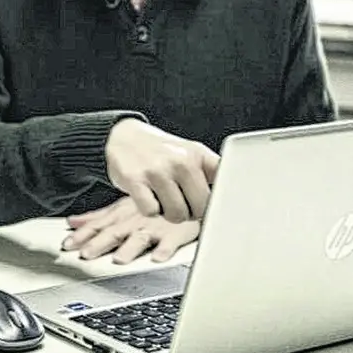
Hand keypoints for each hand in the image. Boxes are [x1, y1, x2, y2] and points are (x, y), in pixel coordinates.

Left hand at [63, 197, 200, 263]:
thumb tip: (72, 222)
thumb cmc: (153, 202)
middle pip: (115, 233)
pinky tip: (159, 258)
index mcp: (122, 214)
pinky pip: (172, 241)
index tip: (67, 245)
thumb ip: (98, 217)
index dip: (83, 235)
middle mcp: (136, 220)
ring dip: (130, 248)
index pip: (99, 225)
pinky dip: (165, 249)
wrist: (185, 191)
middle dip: (100, 244)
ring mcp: (156, 226)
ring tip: (119, 260)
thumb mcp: (123, 206)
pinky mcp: (177, 232)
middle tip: (86, 255)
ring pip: (141, 237)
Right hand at [104, 118, 219, 222]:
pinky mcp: (135, 180)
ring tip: (164, 200)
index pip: (224, 183)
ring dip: (170, 214)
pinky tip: (148, 197)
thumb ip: (210, 172)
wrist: (123, 137)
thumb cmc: (161, 152)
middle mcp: (180, 161)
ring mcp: (157, 170)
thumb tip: (229, 202)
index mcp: (198, 155)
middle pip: (200, 208)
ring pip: (177, 215)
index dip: (224, 201)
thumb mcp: (190, 153)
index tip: (220, 209)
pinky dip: (150, 210)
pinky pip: (151, 212)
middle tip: (182, 203)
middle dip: (192, 213)